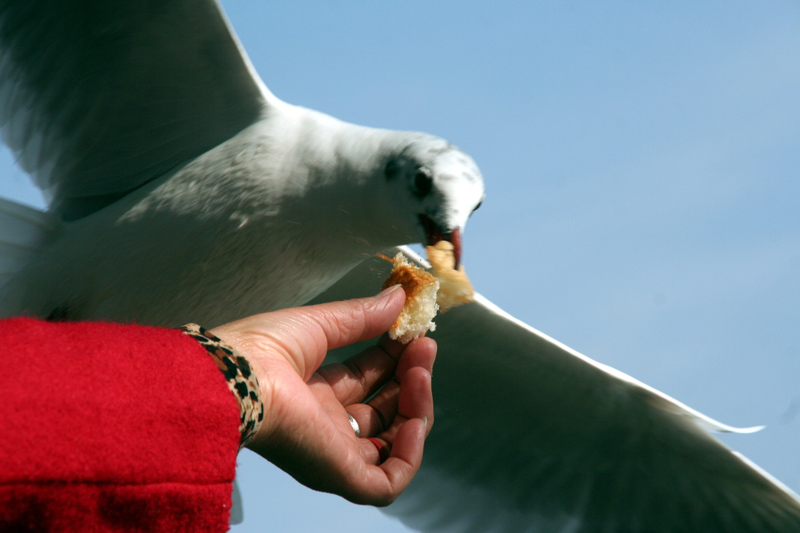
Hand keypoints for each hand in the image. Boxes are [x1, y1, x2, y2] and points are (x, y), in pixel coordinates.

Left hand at [209, 285, 435, 505]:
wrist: (236, 376)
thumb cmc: (260, 348)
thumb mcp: (320, 324)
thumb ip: (363, 316)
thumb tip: (399, 297)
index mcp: (313, 393)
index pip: (368, 379)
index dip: (395, 356)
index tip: (412, 330)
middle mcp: (324, 425)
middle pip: (384, 409)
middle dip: (410, 376)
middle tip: (424, 344)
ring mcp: (333, 452)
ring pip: (392, 444)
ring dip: (416, 407)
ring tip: (420, 370)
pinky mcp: (338, 474)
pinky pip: (387, 482)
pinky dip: (410, 454)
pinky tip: (414, 418)